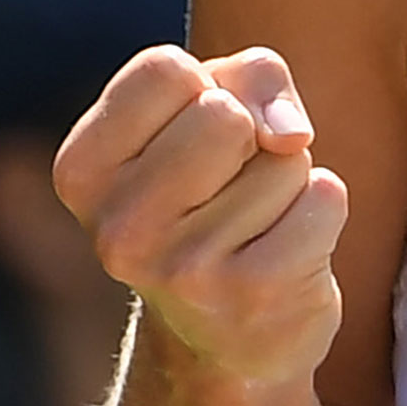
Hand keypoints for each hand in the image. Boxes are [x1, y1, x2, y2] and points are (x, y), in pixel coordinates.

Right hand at [53, 44, 350, 389]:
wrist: (229, 337)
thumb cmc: (217, 192)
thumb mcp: (213, 111)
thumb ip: (251, 77)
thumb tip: (291, 136)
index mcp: (81, 172)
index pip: (163, 68)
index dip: (202, 87)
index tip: (192, 138)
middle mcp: (117, 227)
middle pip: (225, 112)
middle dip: (249, 136)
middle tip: (228, 188)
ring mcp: (182, 269)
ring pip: (283, 155)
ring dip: (286, 180)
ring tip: (252, 227)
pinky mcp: (254, 295)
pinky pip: (325, 197)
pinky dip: (321, 213)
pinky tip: (286, 254)